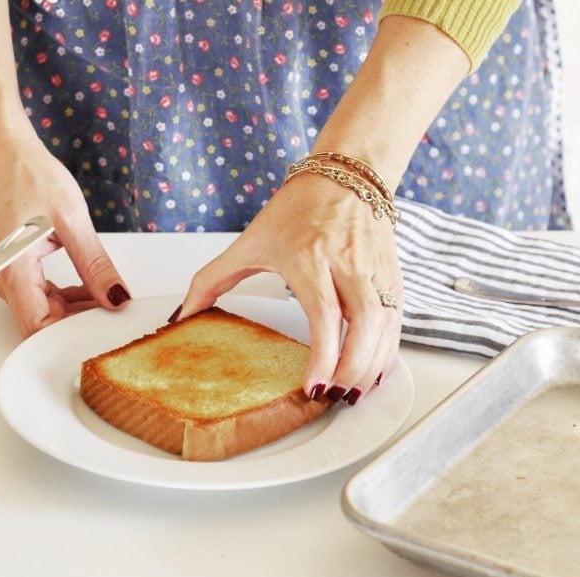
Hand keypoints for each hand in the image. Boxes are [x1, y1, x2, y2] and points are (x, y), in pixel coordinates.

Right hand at [0, 137, 130, 336]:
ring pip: (41, 311)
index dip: (70, 331)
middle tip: (112, 307)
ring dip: (74, 308)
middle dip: (78, 320)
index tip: (101, 324)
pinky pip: (38, 297)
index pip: (37, 325)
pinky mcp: (11, 272)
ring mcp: (3, 277)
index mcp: (11, 268)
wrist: (8, 156)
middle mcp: (0, 278)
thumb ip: (95, 264)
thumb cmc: (31, 177)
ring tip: (103, 291)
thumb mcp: (73, 220)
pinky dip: (64, 296)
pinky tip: (86, 286)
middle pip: (40, 321)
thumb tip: (115, 297)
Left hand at [172, 174, 401, 403]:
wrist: (346, 176)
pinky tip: (371, 372)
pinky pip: (396, 321)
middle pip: (363, 324)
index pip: (325, 313)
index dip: (323, 354)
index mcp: (310, 257)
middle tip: (334, 398)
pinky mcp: (391, 277)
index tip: (314, 386)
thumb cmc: (298, 208)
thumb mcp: (250, 241)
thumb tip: (183, 315)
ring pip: (385, 326)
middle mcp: (348, 264)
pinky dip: (387, 351)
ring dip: (372, 365)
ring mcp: (374, 271)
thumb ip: (212, 280)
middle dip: (352, 368)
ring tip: (351, 393)